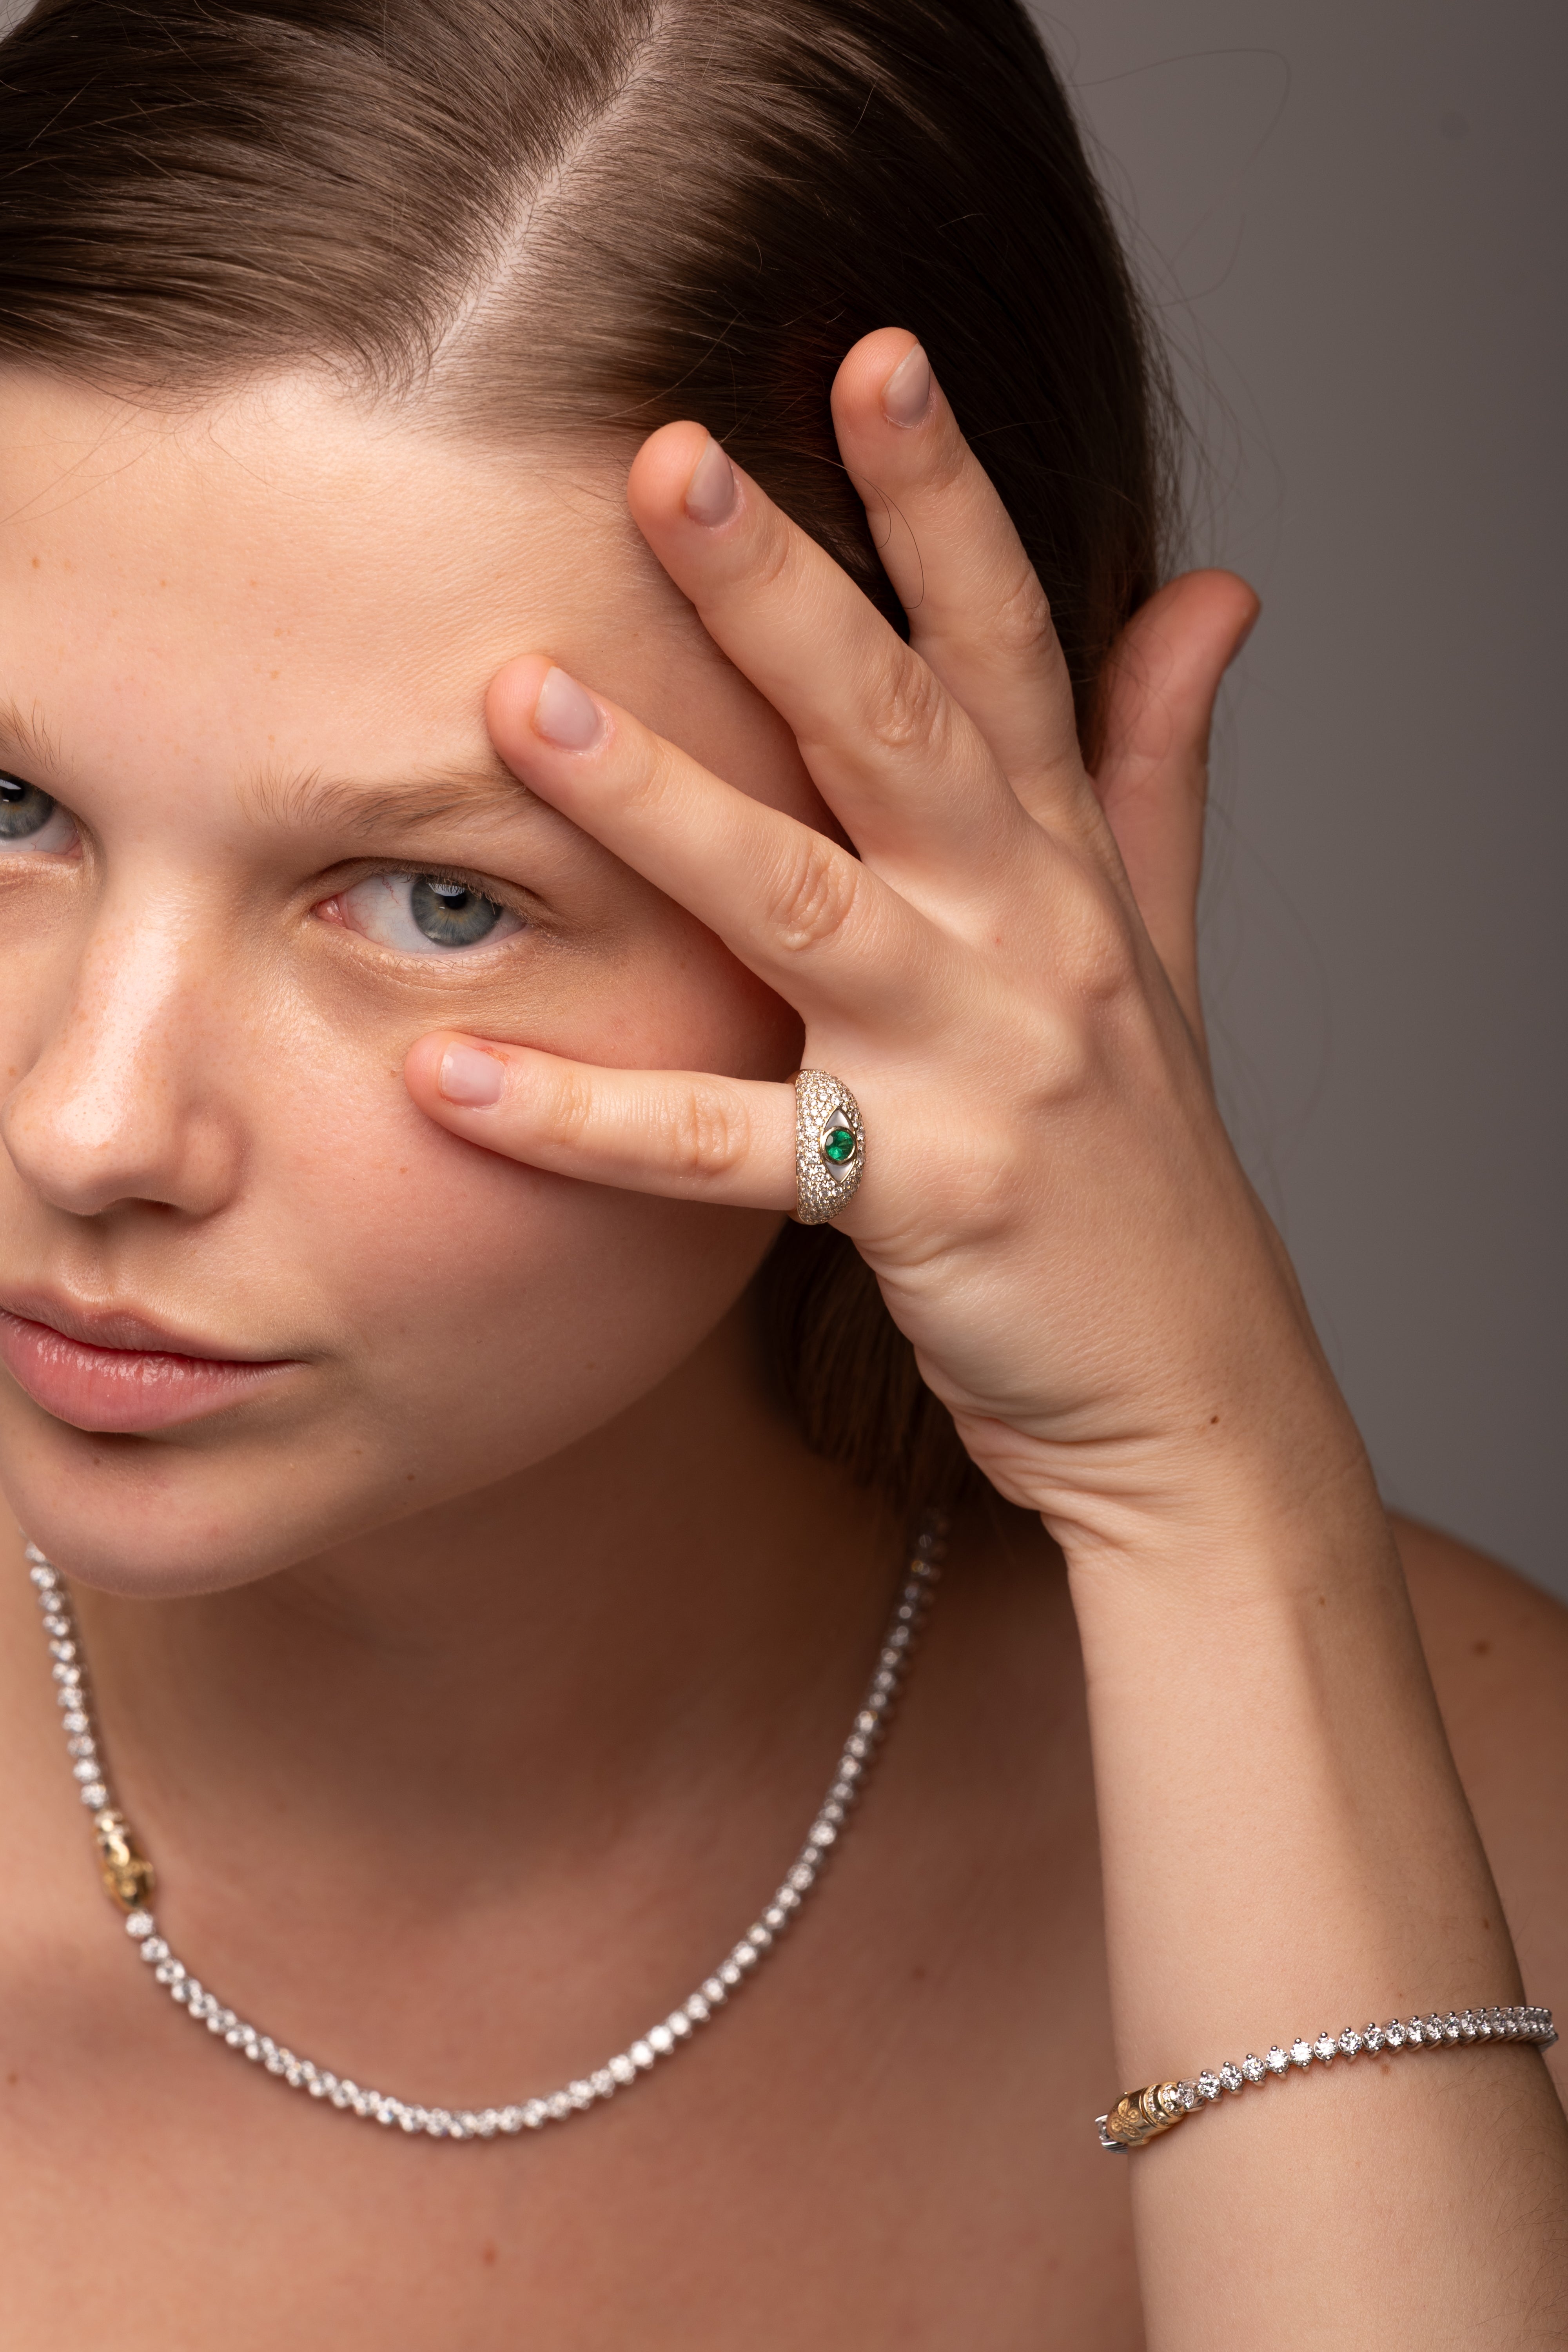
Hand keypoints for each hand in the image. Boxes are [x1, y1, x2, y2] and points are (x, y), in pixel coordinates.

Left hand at [405, 331, 1348, 1557]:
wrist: (1190, 1386)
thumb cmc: (1139, 1165)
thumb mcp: (1160, 947)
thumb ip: (1155, 767)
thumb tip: (1212, 593)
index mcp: (1067, 869)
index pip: (1008, 647)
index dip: (947, 495)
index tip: (870, 355)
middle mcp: (1029, 940)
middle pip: (896, 733)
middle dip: (785, 590)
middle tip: (660, 459)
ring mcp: (978, 1065)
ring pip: (800, 907)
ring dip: (658, 804)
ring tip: (517, 707)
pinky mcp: (917, 1196)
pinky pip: (726, 1146)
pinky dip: (589, 1120)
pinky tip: (455, 1070)